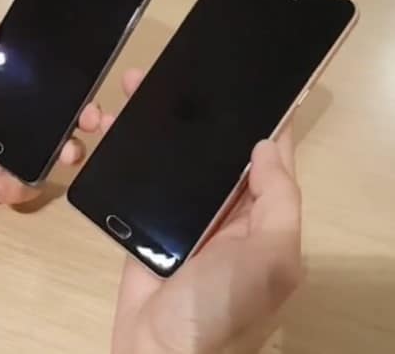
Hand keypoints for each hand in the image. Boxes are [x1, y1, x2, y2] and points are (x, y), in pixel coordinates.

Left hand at [0, 23, 114, 211]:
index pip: (27, 74)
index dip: (57, 74)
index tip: (84, 72)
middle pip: (46, 114)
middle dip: (77, 113)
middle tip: (95, 117)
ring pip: (42, 149)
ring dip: (67, 147)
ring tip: (74, 148)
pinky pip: (20, 184)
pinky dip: (37, 182)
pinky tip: (43, 174)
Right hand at [111, 74, 301, 353]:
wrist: (157, 352)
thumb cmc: (221, 308)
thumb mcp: (270, 257)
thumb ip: (277, 200)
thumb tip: (266, 145)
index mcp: (264, 217)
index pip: (271, 155)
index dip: (265, 116)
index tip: (251, 74)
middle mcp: (228, 212)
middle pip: (217, 150)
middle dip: (201, 110)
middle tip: (175, 68)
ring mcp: (187, 217)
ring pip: (178, 159)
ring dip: (161, 124)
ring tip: (135, 86)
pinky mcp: (148, 223)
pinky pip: (145, 180)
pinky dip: (132, 152)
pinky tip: (118, 126)